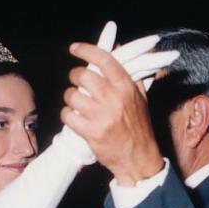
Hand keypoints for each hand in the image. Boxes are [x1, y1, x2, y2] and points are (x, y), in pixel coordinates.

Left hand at [57, 23, 178, 164]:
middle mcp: (114, 99)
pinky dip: (68, 115)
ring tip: (78, 103)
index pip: (104, 59)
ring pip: (72, 95)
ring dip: (70, 98)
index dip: (86, 50)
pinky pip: (68, 115)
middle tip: (77, 81)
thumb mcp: (140, 98)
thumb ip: (129, 74)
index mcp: (126, 87)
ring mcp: (102, 116)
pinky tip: (75, 118)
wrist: (139, 159)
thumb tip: (118, 49)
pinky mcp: (91, 133)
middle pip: (83, 75)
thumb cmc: (139, 127)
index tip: (75, 48)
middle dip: (75, 76)